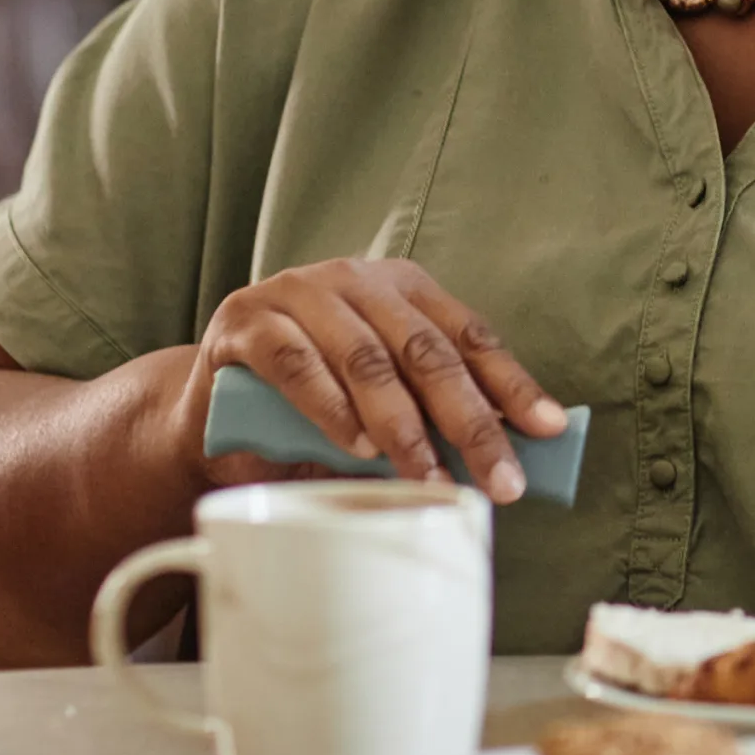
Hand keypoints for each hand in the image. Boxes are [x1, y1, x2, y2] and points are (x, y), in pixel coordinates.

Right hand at [177, 258, 564, 505]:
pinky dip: (332, 408)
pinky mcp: (248, 322)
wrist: (204, 414)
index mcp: (402, 288)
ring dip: (403, 424)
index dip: (512, 384)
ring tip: (429, 473)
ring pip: (368, 358)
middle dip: (469, 418)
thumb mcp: (374, 407)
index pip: (471, 335)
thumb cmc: (306, 410)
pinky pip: (298, 364)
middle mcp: (358, 279)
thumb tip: (501, 458)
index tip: (550, 430)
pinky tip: (357, 446)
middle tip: (499, 475)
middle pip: (428, 350)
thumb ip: (424, 417)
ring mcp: (300, 293)